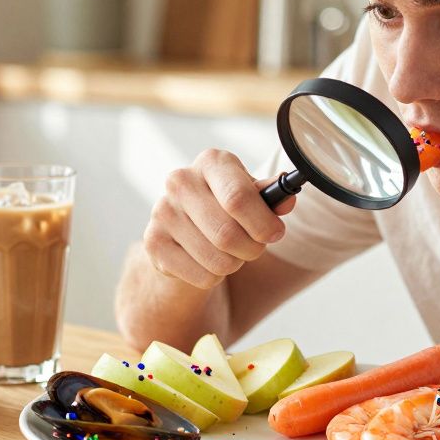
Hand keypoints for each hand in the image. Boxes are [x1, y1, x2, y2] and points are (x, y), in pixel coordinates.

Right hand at [143, 149, 294, 289]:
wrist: (188, 227)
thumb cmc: (227, 207)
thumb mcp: (253, 195)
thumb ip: (272, 197)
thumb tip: (287, 201)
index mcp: (211, 162)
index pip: (238, 198)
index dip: (263, 224)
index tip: (275, 234)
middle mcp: (181, 181)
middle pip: (228, 235)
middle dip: (252, 249)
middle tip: (255, 247)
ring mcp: (162, 212)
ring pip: (218, 260)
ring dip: (234, 264)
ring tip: (230, 252)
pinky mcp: (153, 243)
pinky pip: (202, 276)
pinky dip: (214, 277)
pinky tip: (207, 260)